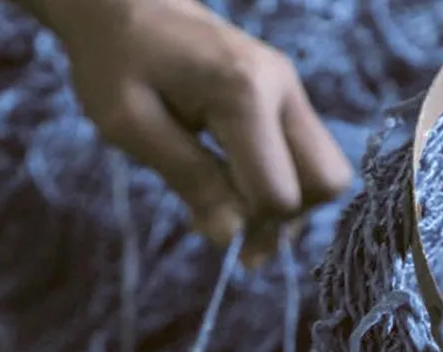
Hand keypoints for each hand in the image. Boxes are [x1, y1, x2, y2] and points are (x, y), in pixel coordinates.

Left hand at [56, 0, 351, 264]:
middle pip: (326, 181)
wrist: (123, 4)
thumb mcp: (133, 127)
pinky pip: (303, 156)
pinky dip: (277, 183)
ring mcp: (289, 89)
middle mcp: (282, 88)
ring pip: (324, 171)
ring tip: (230, 213)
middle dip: (286, 220)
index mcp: (245, 94)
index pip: (279, 193)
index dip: (250, 227)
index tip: (208, 231)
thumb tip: (230, 237)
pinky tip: (233, 188)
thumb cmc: (116, 61)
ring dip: (285, 205)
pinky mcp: (284, 96)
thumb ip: (189, 179)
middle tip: (236, 236)